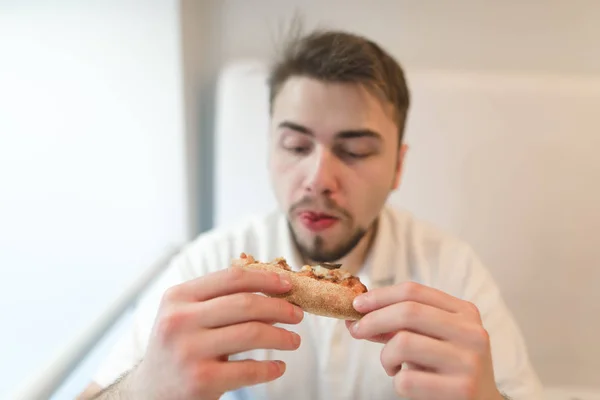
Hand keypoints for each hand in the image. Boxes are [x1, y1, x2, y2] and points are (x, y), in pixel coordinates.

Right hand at [131, 267, 303, 399]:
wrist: (147, 395)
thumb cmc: (176, 348)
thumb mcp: (184, 316)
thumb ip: (218, 300)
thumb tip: (272, 289)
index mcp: (178, 297)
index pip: (232, 278)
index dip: (265, 279)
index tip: (288, 285)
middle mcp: (180, 320)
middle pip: (246, 304)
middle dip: (280, 308)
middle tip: (298, 314)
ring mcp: (189, 351)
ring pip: (252, 334)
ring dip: (281, 336)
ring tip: (294, 341)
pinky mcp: (200, 381)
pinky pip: (249, 370)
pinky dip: (271, 368)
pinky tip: (279, 367)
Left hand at [346, 282, 502, 399]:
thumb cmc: (448, 369)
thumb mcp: (432, 339)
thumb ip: (401, 326)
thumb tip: (357, 315)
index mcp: (465, 312)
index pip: (414, 291)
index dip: (380, 295)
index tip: (357, 304)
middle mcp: (471, 333)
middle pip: (408, 312)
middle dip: (373, 320)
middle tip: (356, 330)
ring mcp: (469, 361)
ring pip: (404, 343)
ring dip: (385, 356)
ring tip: (391, 366)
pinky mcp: (462, 389)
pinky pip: (407, 379)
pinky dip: (397, 382)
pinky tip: (408, 384)